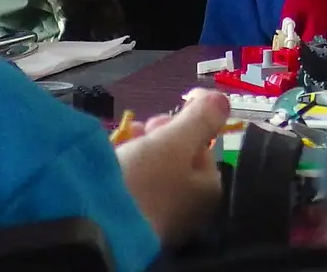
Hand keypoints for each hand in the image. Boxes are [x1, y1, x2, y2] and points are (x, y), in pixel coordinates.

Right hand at [114, 89, 228, 247]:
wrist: (103, 228)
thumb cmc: (146, 181)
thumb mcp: (174, 142)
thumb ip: (200, 118)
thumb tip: (223, 99)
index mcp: (208, 187)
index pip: (200, 145)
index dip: (180, 126)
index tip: (157, 121)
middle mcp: (192, 206)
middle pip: (177, 158)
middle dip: (156, 138)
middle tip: (139, 132)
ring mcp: (165, 217)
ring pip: (154, 171)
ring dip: (139, 151)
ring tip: (122, 145)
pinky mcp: (138, 222)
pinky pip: (136, 188)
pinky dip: (126, 172)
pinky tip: (112, 164)